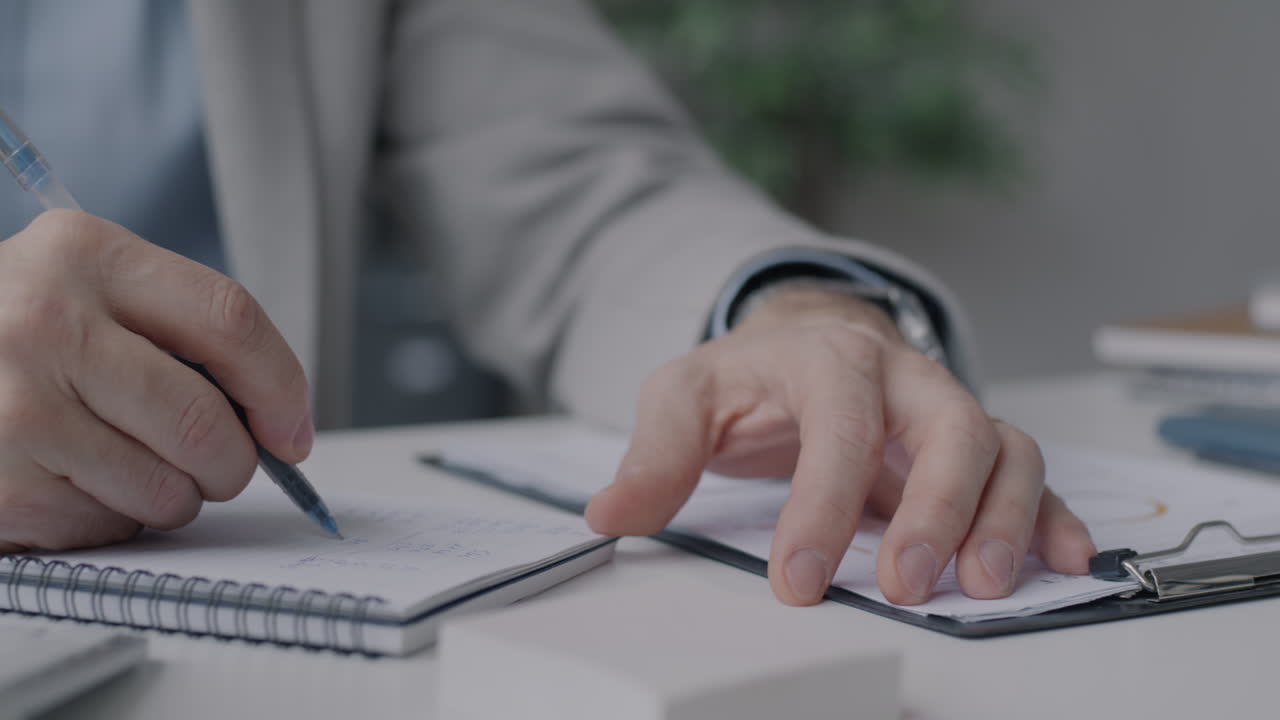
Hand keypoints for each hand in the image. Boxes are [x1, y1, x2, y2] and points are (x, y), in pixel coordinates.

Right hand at [0, 210, 310, 551]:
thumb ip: (178, 332)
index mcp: (85, 254)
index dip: (281, 386)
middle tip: (222, 466)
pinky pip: (105, 526)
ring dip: (171, 496)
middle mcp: (40, 322)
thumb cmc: (12, 332)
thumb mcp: (84, 288)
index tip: (292, 429)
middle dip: (233, 462)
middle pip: (204, 421)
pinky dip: (111, 519)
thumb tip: (279, 423)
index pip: (230, 320)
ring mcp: (9, 407)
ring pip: (164, 488)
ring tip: (126, 463)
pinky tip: (71, 480)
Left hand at [584, 284, 1094, 605]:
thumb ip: (655, 454)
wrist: (797, 346)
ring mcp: (943, 408)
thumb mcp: (684, 397)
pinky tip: (1062, 560)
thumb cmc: (746, 377)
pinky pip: (1030, 469)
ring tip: (981, 585)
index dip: (822, 506)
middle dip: (936, 507)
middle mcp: (901, 376)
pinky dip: (1053, 514)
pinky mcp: (970, 444)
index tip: (797, 581)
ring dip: (1003, 517)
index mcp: (827, 357)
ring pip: (1003, 446)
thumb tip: (610, 515)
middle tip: (906, 585)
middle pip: (949, 425)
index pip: (838, 425)